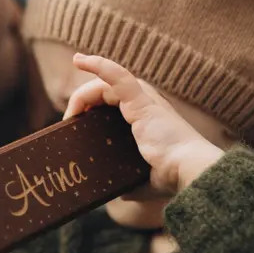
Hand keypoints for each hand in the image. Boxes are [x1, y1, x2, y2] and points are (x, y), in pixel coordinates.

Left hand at [65, 54, 223, 193]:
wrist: (186, 171)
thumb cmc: (169, 174)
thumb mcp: (140, 177)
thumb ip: (127, 181)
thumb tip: (115, 192)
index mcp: (144, 115)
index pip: (110, 101)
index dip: (89, 106)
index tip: (71, 120)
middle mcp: (144, 101)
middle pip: (102, 92)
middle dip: (81, 104)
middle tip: (67, 125)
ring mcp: (143, 97)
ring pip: (102, 85)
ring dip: (81, 97)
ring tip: (69, 117)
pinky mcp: (140, 98)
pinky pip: (115, 74)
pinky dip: (97, 64)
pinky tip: (79, 61)